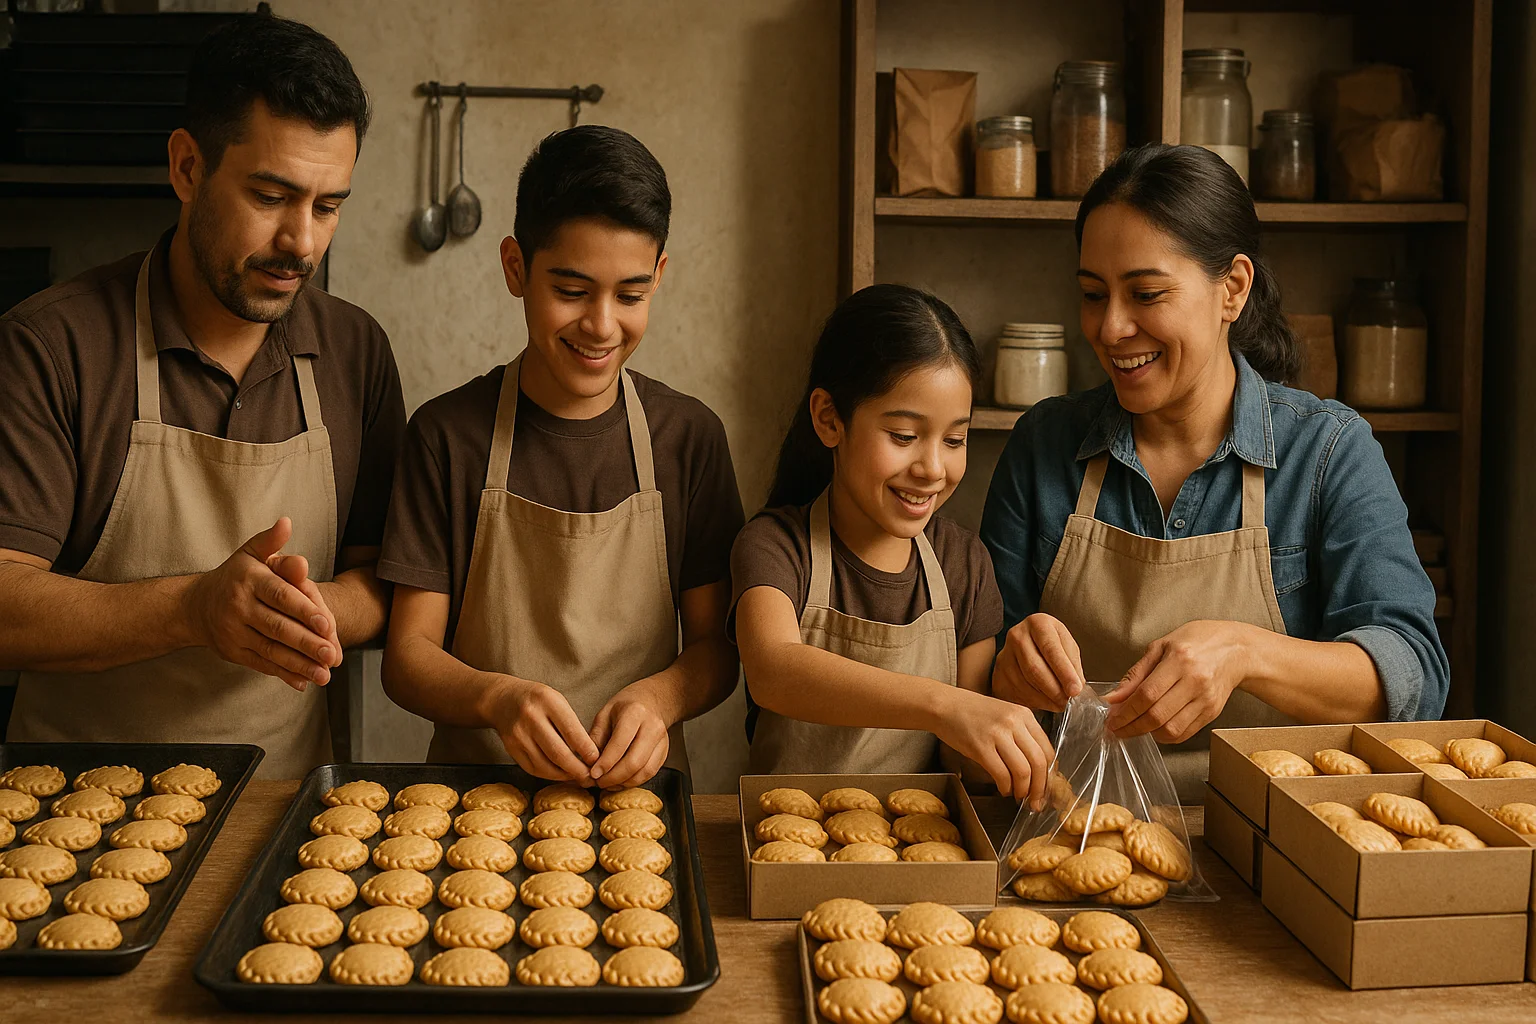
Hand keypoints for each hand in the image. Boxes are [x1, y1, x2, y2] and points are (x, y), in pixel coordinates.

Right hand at [183, 518, 337, 690]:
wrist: (195, 606)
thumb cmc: (236, 576)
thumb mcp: (251, 554)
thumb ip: (272, 543)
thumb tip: (286, 523)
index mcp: (249, 579)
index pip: (280, 595)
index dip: (304, 610)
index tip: (328, 624)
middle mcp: (239, 606)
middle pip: (278, 627)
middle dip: (307, 642)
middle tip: (333, 654)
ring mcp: (234, 632)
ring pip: (271, 650)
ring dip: (300, 664)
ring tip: (325, 674)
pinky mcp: (233, 652)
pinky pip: (261, 664)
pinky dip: (284, 674)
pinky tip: (305, 681)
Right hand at [485, 677, 600, 782]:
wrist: (503, 700)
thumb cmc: (538, 701)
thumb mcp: (557, 701)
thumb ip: (572, 724)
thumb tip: (591, 755)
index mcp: (548, 701)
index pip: (572, 731)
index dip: (587, 750)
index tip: (597, 760)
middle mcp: (531, 717)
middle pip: (558, 753)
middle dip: (577, 769)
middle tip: (590, 777)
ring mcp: (518, 735)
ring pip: (545, 765)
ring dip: (564, 776)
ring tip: (578, 777)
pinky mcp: (511, 748)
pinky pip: (533, 769)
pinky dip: (550, 775)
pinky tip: (561, 775)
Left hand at [588, 685, 671, 788]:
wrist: (651, 701)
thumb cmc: (625, 707)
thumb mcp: (604, 714)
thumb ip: (595, 738)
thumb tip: (588, 764)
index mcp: (635, 713)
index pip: (620, 744)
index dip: (605, 763)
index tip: (593, 773)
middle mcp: (652, 727)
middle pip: (635, 761)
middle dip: (614, 777)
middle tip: (599, 782)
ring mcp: (662, 740)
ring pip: (644, 771)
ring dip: (624, 782)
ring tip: (608, 783)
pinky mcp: (664, 752)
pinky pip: (650, 773)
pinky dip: (634, 781)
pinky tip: (620, 781)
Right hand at [934, 689, 1054, 807]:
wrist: (944, 705)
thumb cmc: (973, 713)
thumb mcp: (1004, 716)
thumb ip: (1022, 735)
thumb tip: (1037, 769)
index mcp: (1024, 715)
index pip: (1047, 750)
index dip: (1049, 775)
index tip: (1045, 788)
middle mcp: (1014, 722)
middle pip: (1039, 763)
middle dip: (1040, 788)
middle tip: (1035, 801)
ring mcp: (997, 734)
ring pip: (1023, 771)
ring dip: (1023, 790)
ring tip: (1017, 795)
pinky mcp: (980, 746)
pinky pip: (1001, 774)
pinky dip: (1005, 787)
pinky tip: (1003, 790)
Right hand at [992, 613, 1085, 712]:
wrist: (1030, 646)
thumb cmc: (1053, 647)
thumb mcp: (1067, 647)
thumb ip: (1073, 665)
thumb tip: (1075, 688)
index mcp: (1038, 624)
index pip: (1051, 649)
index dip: (1064, 672)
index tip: (1075, 689)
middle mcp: (1017, 636)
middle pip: (1034, 668)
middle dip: (1054, 689)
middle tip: (1067, 701)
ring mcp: (1004, 655)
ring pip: (1023, 684)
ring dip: (1045, 699)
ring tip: (1058, 703)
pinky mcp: (998, 674)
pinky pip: (1014, 693)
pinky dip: (1032, 702)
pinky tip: (1044, 702)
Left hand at [1106, 620, 1253, 741]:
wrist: (1237, 649)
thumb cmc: (1197, 641)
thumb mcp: (1161, 646)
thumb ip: (1136, 673)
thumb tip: (1114, 697)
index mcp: (1180, 660)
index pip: (1147, 694)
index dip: (1125, 711)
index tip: (1111, 718)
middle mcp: (1195, 682)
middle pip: (1157, 715)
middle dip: (1131, 726)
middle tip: (1116, 728)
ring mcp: (1206, 699)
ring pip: (1171, 729)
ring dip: (1147, 733)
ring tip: (1133, 727)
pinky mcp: (1212, 712)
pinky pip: (1185, 733)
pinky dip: (1165, 736)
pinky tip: (1154, 728)